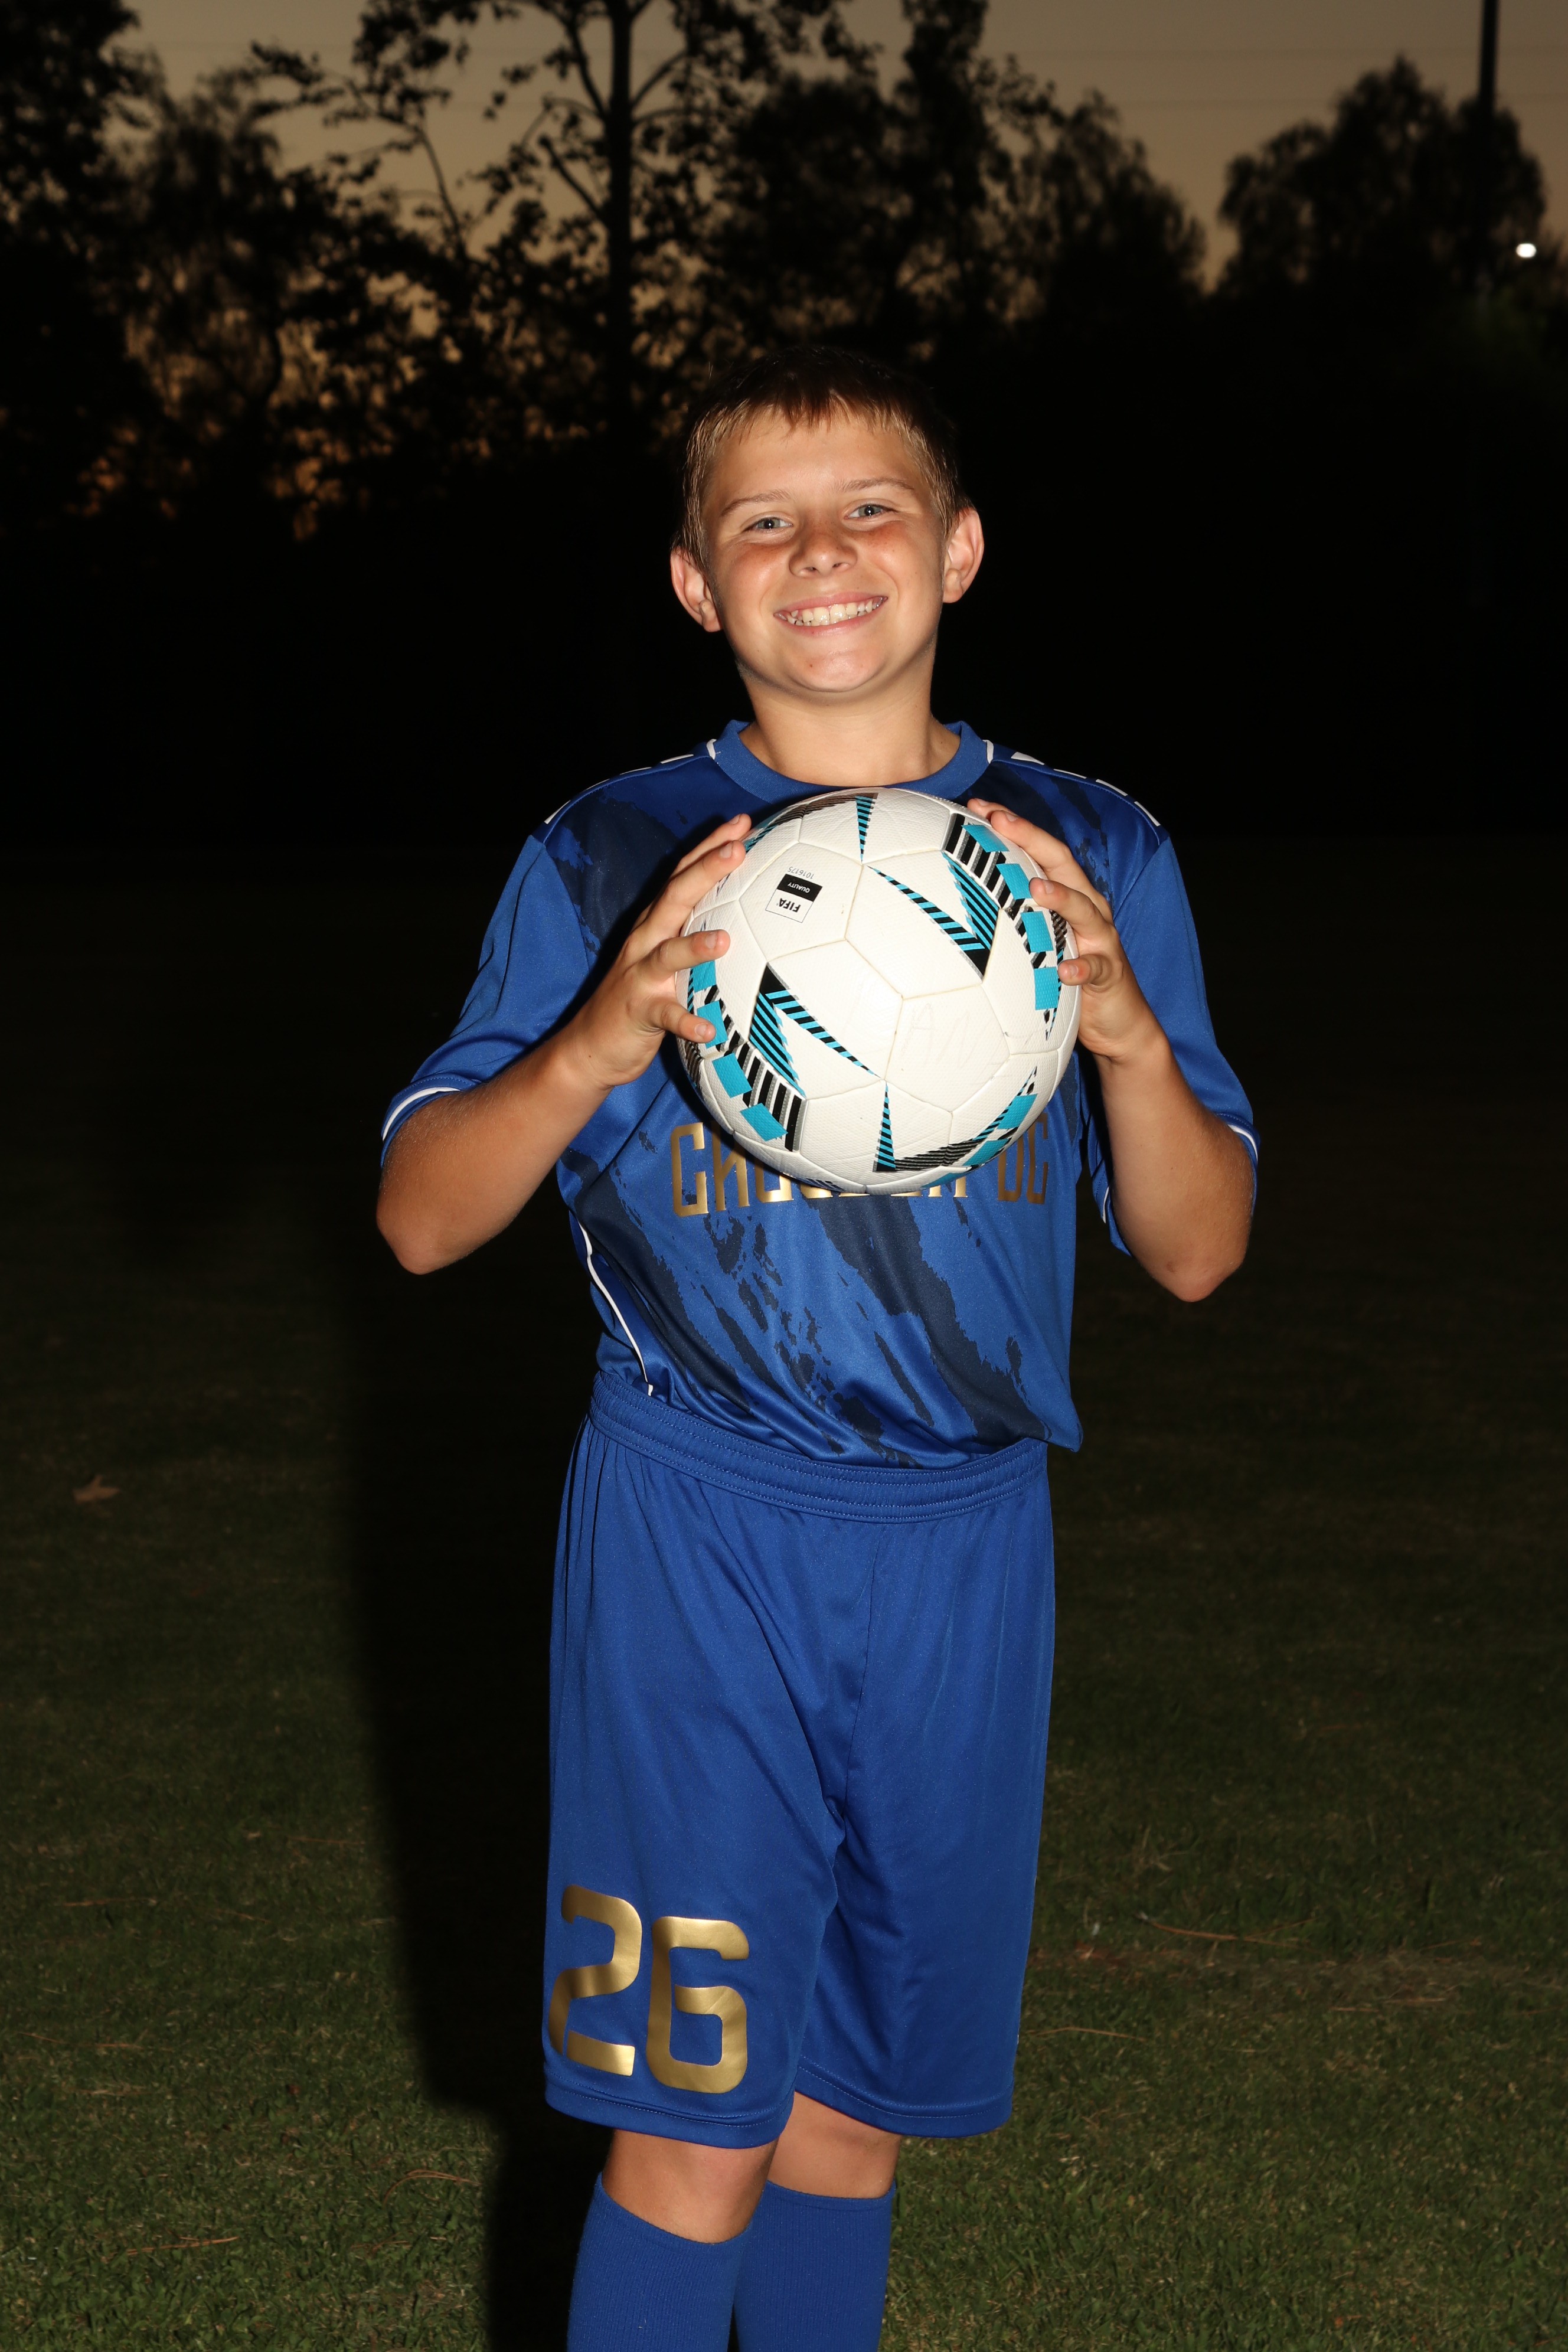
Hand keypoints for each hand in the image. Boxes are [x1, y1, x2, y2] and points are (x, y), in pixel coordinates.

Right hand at [561, 814, 748, 1091]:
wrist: (591, 1044)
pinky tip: (708, 1030)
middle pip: (675, 898)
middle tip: (738, 849)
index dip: (709, 847)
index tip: (742, 823)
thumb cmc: (642, 996)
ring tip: (724, 939)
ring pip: (667, 954)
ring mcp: (641, 975)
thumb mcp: (668, 957)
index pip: (682, 876)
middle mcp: (646, 941)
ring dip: (694, 946)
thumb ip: (698, 934)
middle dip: (706, 871)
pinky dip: (685, 1022)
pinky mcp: (639, 1012)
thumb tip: (749, 921)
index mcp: (657, 924)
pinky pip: (665, 1017)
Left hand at [965, 799, 1158, 1065]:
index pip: (1039, 851)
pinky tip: (1065, 970)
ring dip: (1060, 897)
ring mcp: (1101, 939)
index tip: (976, 806)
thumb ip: (1012, 919)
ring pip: (1084, 910)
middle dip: (1031, 838)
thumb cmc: (1069, 974)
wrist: (1118, 1020)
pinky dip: (1081, 967)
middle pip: (1062, 864)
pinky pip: (1095, 968)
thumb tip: (957, 908)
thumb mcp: (1040, 940)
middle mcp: (1088, 908)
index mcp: (1068, 895)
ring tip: (1036, 888)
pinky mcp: (1109, 974)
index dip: (1012, 826)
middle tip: (999, 820)